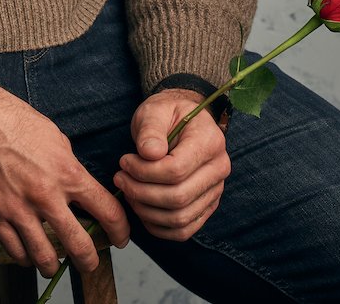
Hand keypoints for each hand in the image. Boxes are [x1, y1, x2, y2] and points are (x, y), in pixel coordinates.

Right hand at [0, 48, 129, 277]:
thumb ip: (69, 167)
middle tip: (90, 265)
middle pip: (79, 246)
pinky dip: (23, 256)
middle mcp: (44, 195)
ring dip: (53, 265)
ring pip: (44, 258)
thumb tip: (80, 189)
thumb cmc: (11, 119)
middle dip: (90, 261)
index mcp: (66, 172)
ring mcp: (17, 209)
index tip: (120, 238)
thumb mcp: (54, 138)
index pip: (107, 212)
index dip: (120, 230)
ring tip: (54, 264)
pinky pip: (14, 251)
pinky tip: (26, 252)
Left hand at [114, 88, 230, 241]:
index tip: (124, 161)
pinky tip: (141, 209)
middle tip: (120, 178)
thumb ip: (150, 129)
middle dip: (141, 192)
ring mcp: (215, 191)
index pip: (176, 170)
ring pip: (180, 218)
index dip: (144, 171)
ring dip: (146, 211)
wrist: (182, 120)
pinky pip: (184, 230)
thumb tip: (149, 154)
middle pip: (178, 197)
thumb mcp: (154, 110)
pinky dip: (159, 226)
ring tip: (128, 191)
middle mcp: (219, 169)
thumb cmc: (167, 114)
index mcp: (210, 142)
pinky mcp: (206, 206)